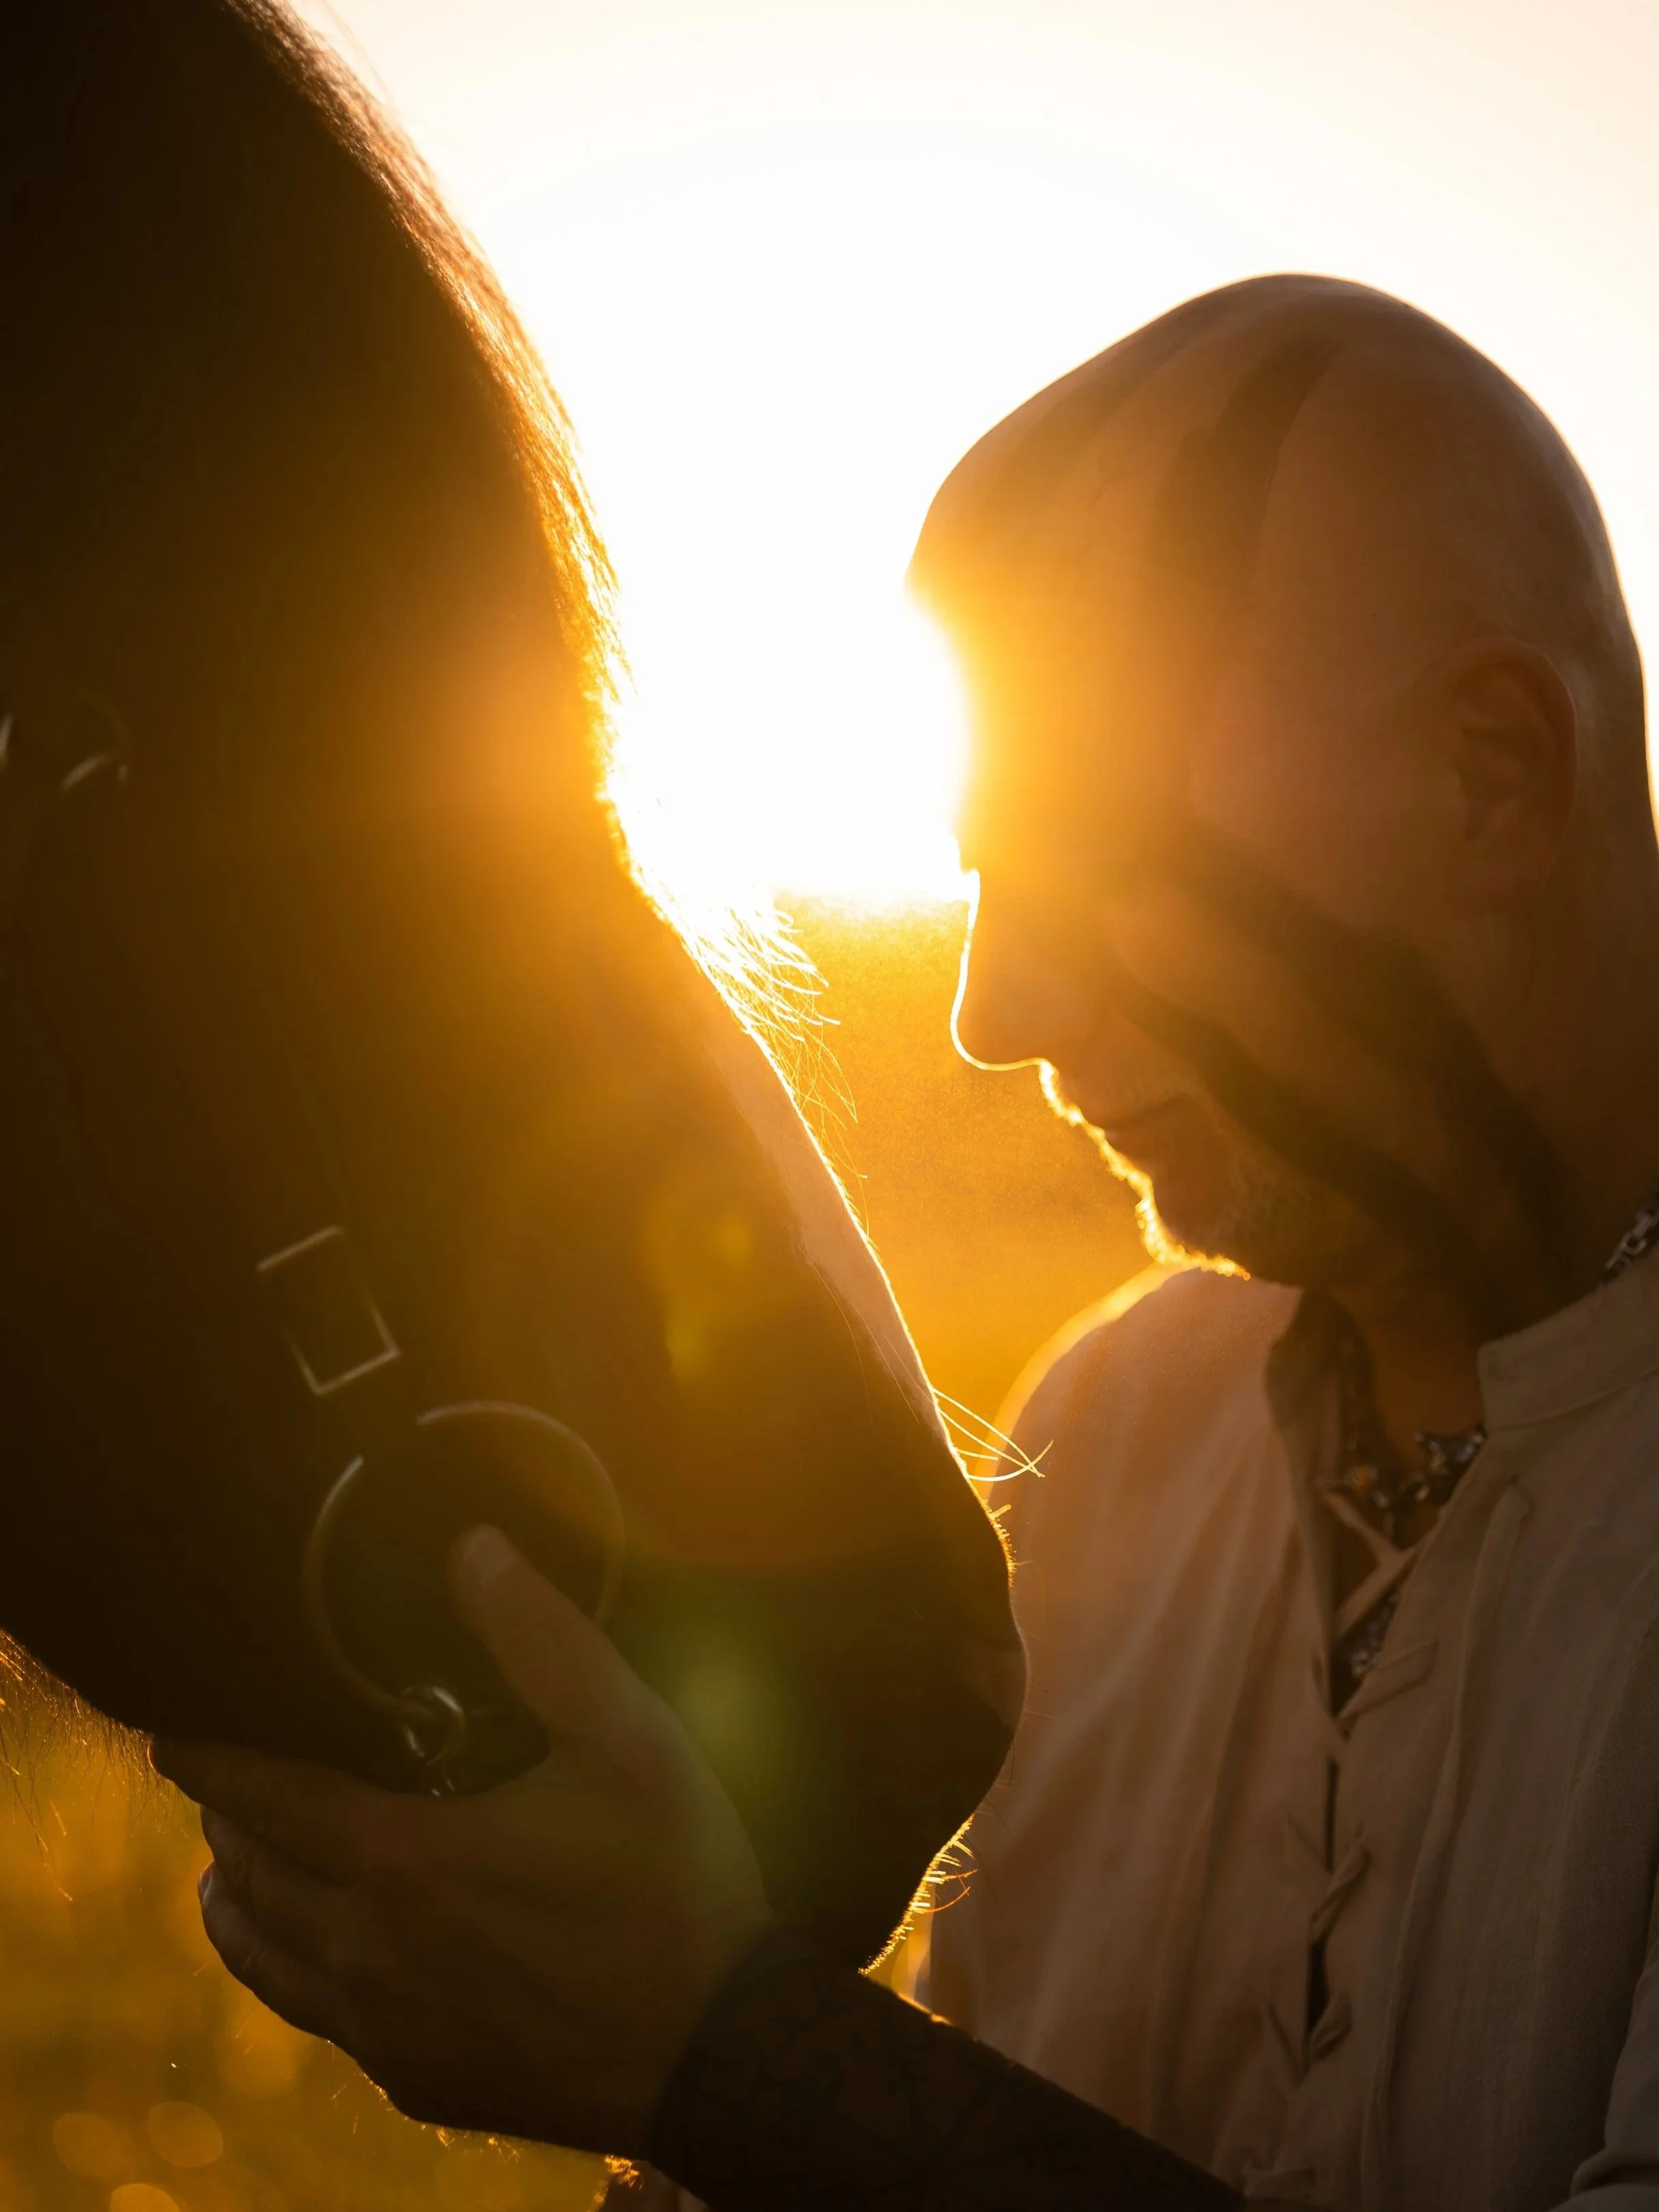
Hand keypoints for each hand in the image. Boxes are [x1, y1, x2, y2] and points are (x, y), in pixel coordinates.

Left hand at [152, 1527, 776, 2154]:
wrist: (721, 2050)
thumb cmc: (674, 1882)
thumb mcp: (626, 1736)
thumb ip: (540, 1637)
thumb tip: (473, 1546)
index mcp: (401, 1858)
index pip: (258, 1797)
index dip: (205, 1757)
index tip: (173, 1727)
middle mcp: (368, 1950)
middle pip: (249, 1873)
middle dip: (226, 1819)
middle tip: (224, 1781)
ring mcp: (387, 2027)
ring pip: (265, 1958)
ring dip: (240, 1900)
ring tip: (234, 1866)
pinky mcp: (418, 2079)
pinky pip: (320, 2019)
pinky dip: (294, 1972)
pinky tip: (321, 1957)